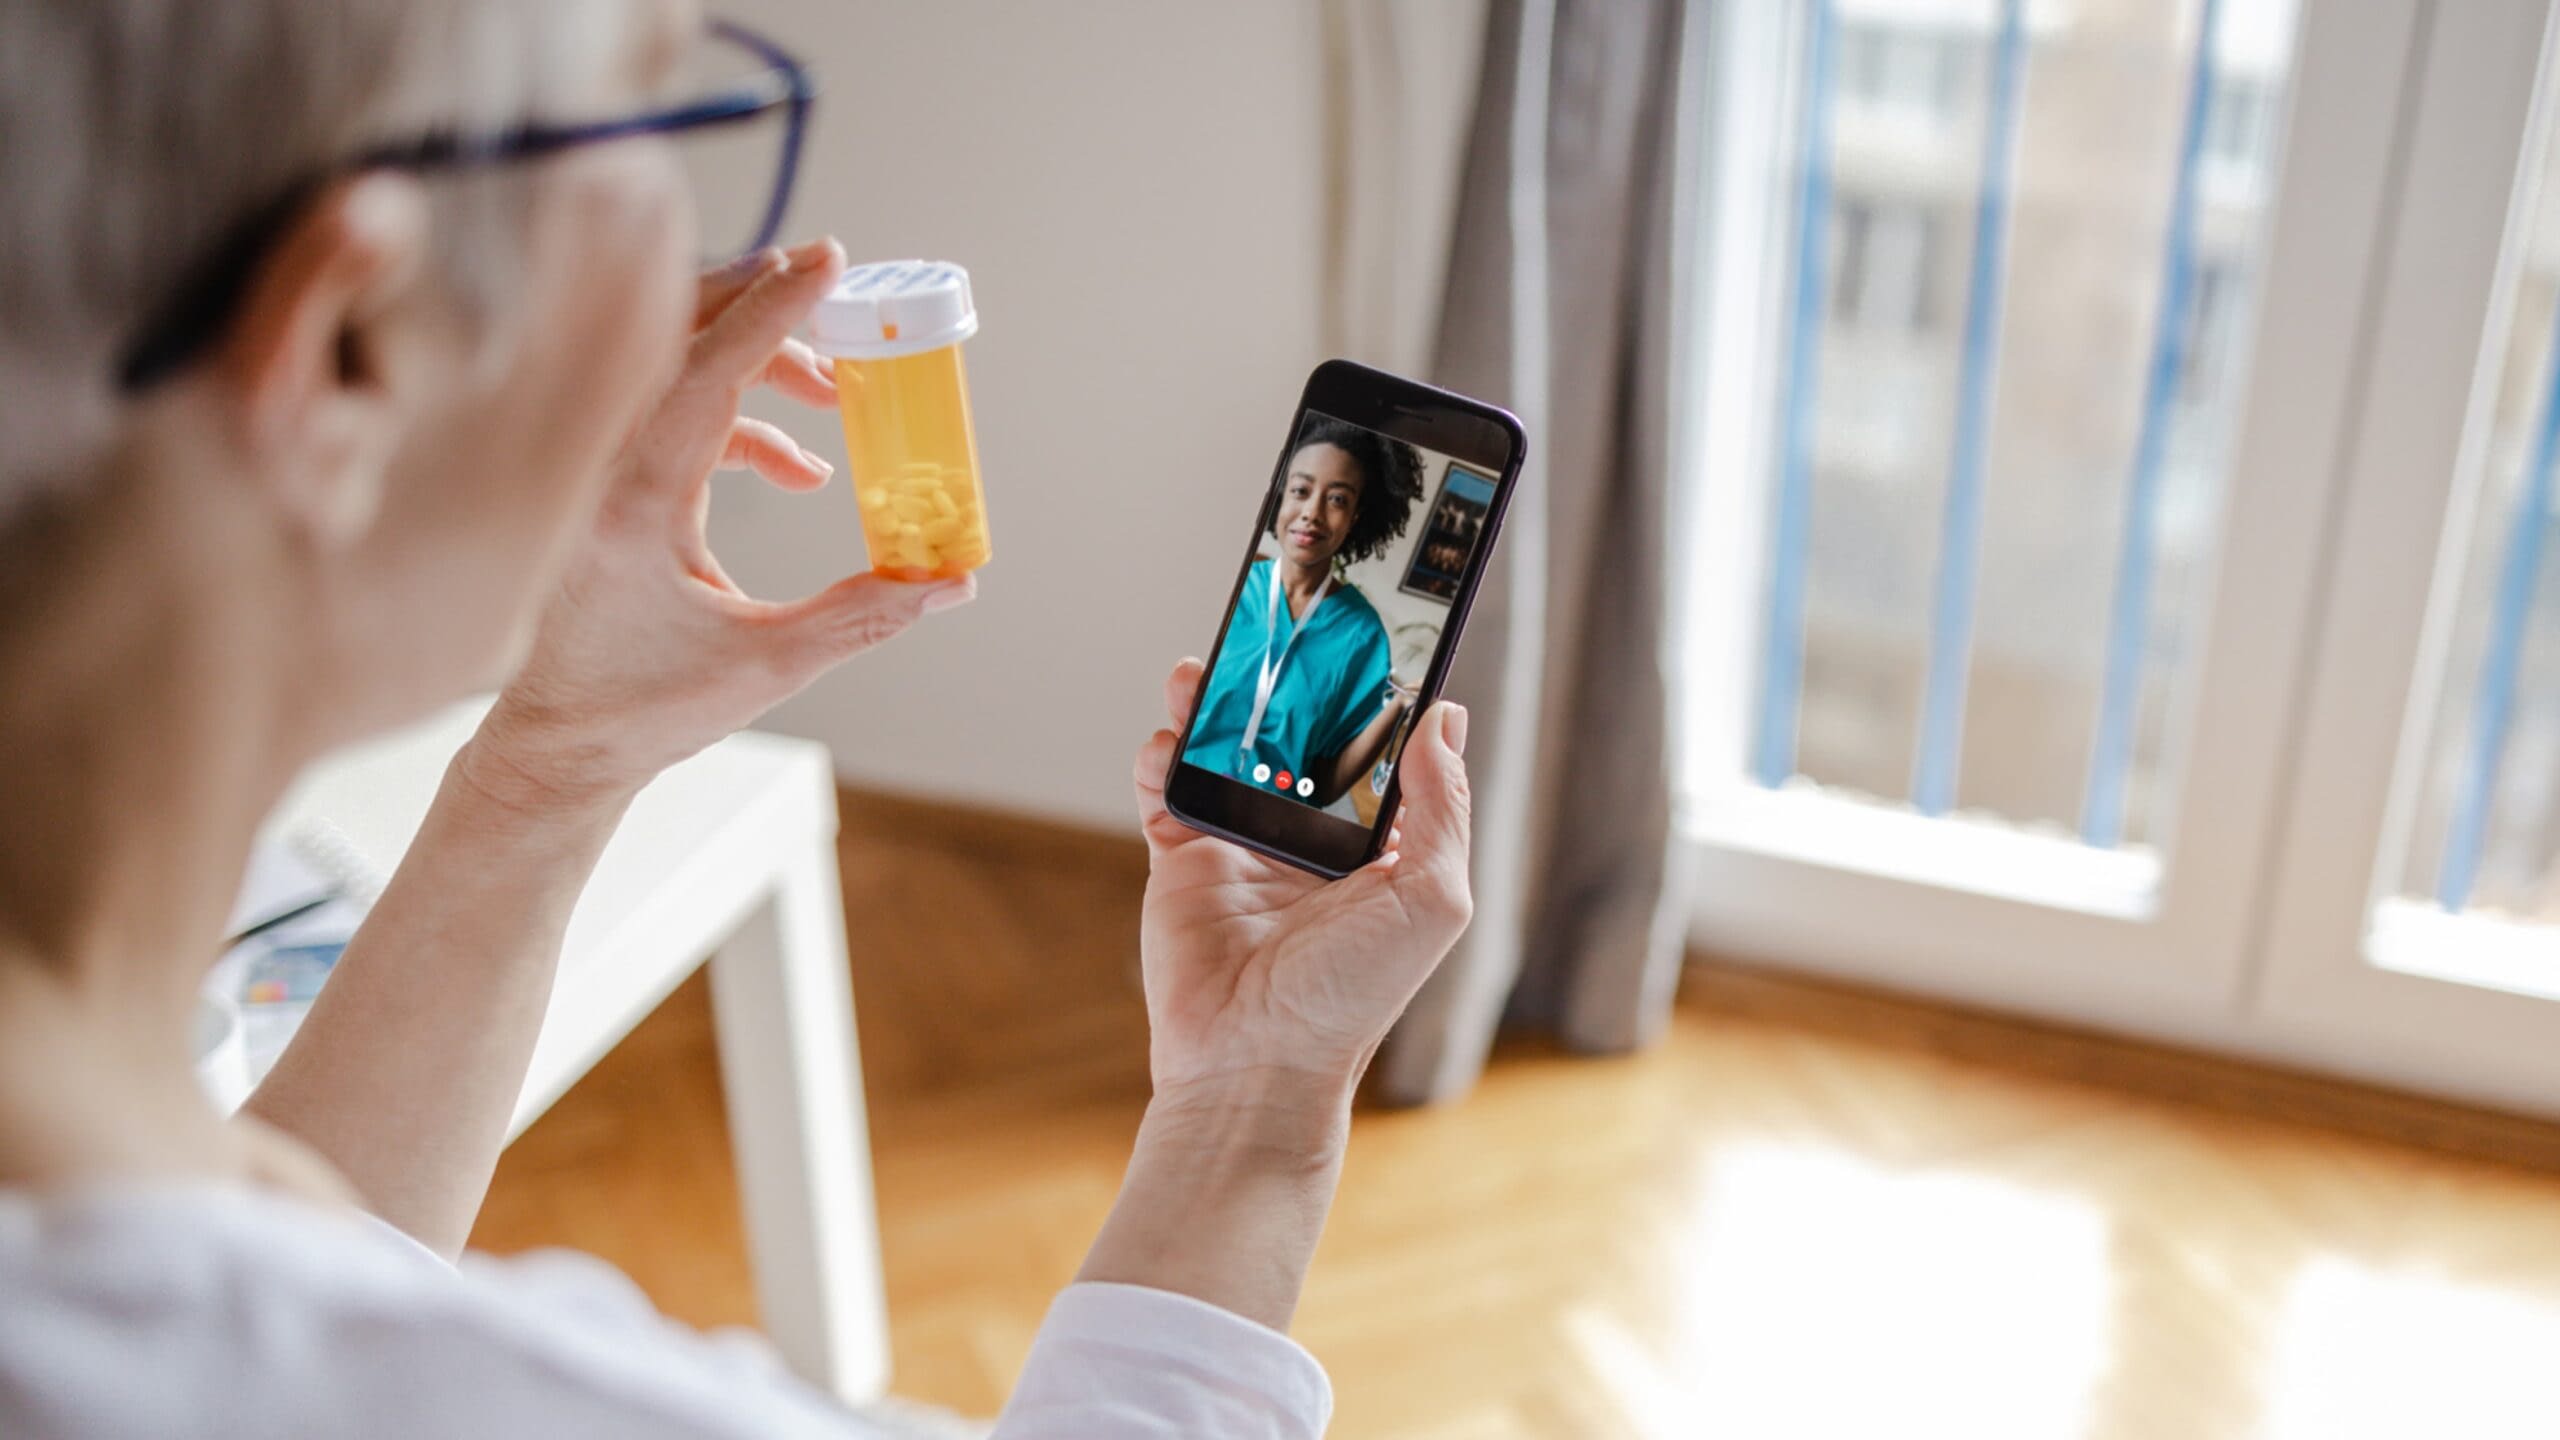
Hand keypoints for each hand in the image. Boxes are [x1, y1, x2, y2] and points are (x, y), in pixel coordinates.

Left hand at [467, 239, 972, 806]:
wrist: (562, 745)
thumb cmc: (645, 709)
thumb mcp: (769, 663)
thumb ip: (865, 614)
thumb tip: (950, 582)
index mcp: (636, 498)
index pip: (706, 369)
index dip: (774, 308)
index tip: (828, 261)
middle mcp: (608, 469)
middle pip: (676, 335)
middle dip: (760, 303)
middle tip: (832, 294)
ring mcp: (602, 472)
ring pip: (676, 368)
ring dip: (760, 365)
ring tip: (834, 395)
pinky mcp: (612, 487)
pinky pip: (676, 414)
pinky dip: (742, 419)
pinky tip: (801, 468)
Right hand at [1131, 658, 1473, 1114]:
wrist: (1254, 1065)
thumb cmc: (1351, 997)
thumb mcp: (1431, 900)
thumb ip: (1442, 808)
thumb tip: (1444, 717)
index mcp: (1377, 844)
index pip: (1377, 749)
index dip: (1372, 693)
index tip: (1366, 631)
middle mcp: (1310, 837)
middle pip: (1294, 733)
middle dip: (1281, 681)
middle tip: (1271, 630)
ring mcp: (1243, 845)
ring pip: (1225, 748)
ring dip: (1212, 702)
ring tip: (1205, 667)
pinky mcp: (1182, 861)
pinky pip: (1167, 789)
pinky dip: (1162, 755)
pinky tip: (1170, 738)